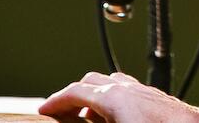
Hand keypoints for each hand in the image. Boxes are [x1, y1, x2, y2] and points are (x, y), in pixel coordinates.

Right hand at [38, 71, 198, 122]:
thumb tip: (82, 118)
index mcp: (113, 97)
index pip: (76, 91)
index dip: (56, 101)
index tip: (45, 109)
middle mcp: (128, 87)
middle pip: (92, 80)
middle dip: (74, 95)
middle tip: (61, 113)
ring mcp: (142, 90)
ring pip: (111, 82)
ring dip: (94, 95)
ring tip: (84, 117)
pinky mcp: (154, 97)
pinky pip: (127, 89)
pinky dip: (112, 97)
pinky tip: (114, 116)